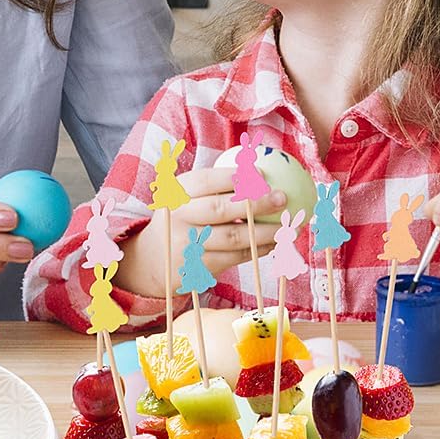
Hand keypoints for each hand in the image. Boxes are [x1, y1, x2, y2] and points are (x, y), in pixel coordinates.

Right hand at [114, 165, 284, 299]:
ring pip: (232, 237)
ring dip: (263, 232)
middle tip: (281, 198)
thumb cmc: (183, 218)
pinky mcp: (198, 268)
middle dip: (254, 203)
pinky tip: (273, 243)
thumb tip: (262, 170)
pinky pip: (234, 257)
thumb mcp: (186, 196)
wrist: (153, 259)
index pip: (205, 181)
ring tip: (286, 225)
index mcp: (177, 193)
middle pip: (219, 209)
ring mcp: (188, 244)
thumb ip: (215, 185)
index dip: (234, 176)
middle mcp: (179, 217)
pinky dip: (256, 250)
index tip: (262, 173)